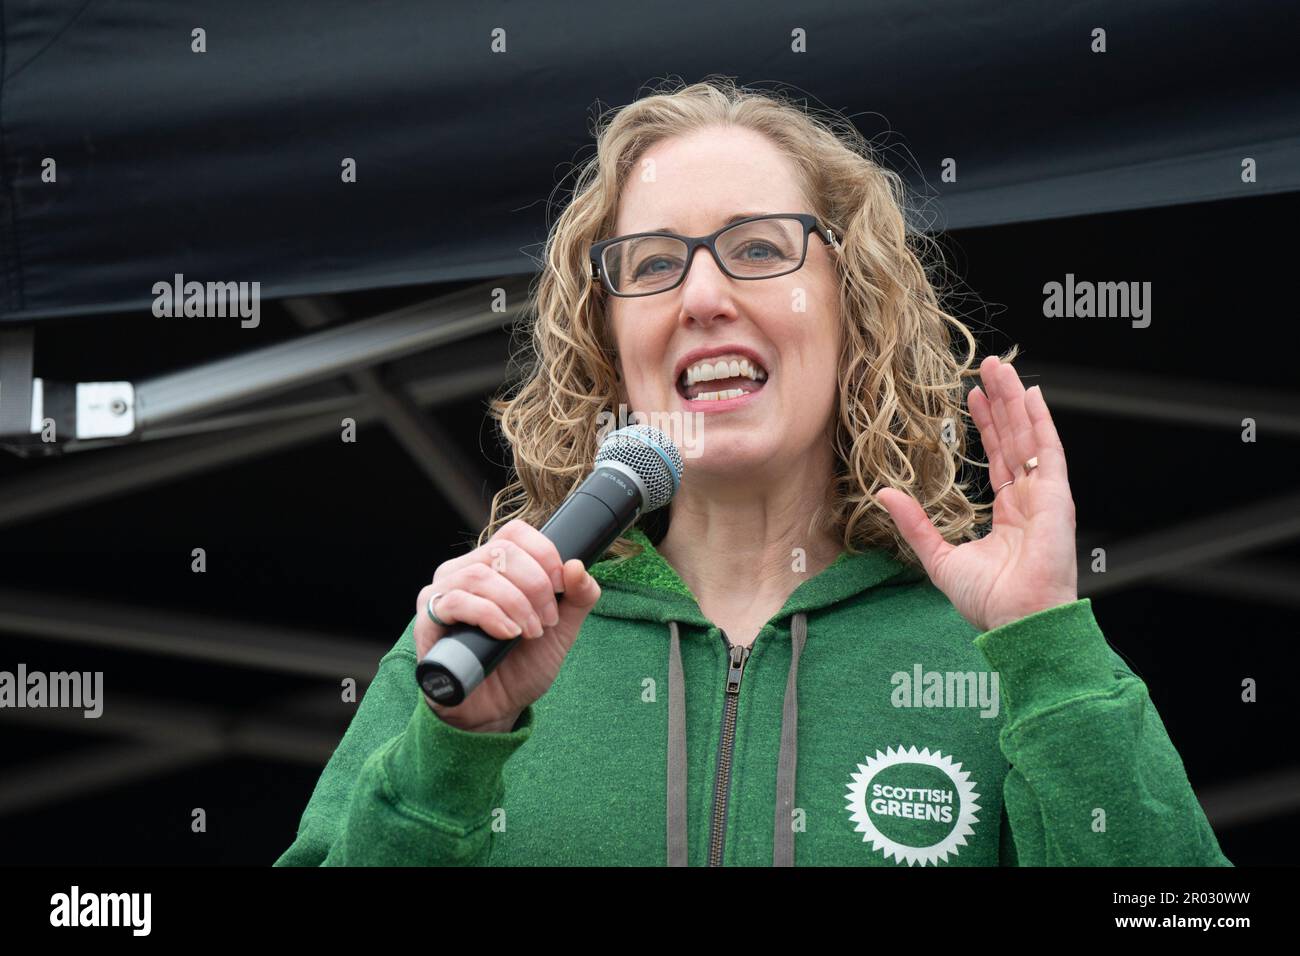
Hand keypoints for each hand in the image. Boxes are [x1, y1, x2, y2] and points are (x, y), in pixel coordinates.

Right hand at [414, 519, 601, 732]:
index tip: (562, 585)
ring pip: (480, 575)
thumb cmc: (522, 665)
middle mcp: (464, 570)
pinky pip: (456, 601)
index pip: (515, 533)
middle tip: (548, 620)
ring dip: (516, 603)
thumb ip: (577, 598)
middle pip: (502, 552)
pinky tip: (508, 634)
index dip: (544, 553)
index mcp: (493, 564)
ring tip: (530, 632)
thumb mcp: (561, 630)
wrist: (495, 710)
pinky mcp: (428, 620)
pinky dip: (490, 615)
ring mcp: (442, 592)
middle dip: (536, 586)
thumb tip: (578, 566)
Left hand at [876, 355, 1077, 632]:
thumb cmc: (990, 602)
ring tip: (1002, 369)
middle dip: (1001, 403)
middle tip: (987, 368)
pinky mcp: (1057, 498)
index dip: (985, 427)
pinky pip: (1050, 452)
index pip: (998, 459)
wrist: (1018, 621)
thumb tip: (884, 495)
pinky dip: (1042, 422)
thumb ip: (915, 524)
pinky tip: (1031, 396)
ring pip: (1029, 437)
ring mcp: (1045, 497)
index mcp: (1008, 516)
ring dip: (1016, 402)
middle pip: (1014, 440)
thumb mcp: (939, 556)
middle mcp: (1029, 501)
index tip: (972, 399)